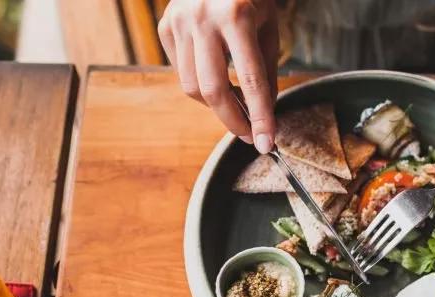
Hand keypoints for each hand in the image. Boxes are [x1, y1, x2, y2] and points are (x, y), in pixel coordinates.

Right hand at [158, 0, 279, 152]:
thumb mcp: (268, 28)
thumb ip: (266, 73)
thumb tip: (263, 117)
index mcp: (237, 16)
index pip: (251, 81)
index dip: (260, 117)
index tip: (267, 143)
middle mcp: (203, 18)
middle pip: (213, 91)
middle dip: (233, 121)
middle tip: (249, 135)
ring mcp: (179, 21)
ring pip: (192, 86)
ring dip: (216, 104)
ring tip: (235, 105)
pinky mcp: (165, 26)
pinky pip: (181, 71)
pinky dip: (200, 83)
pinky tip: (215, 77)